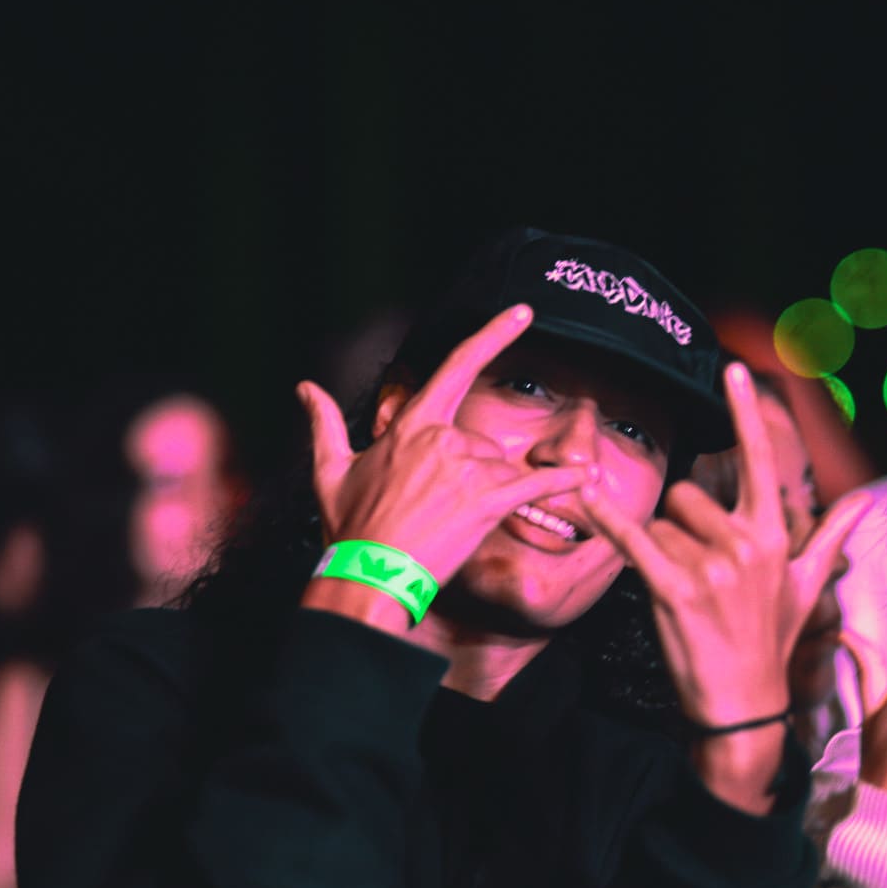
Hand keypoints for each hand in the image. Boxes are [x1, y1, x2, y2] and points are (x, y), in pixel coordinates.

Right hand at [297, 305, 592, 595]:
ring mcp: (470, 468)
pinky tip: (581, 478)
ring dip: (484, 493)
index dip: (494, 334)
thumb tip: (305, 388)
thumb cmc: (352, 527)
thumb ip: (325, 421)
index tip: (522, 314)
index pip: (457, 366)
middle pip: (479, 441)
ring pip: (498, 468)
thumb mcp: (331, 469)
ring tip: (448, 522)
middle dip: (467, 473)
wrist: (370, 574)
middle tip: (433, 509)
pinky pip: (537, 484)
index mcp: (412, 424)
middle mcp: (444, 438)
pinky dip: (561, 482)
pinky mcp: (490, 500)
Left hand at [586, 363, 869, 728]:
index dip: (745, 412)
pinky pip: (633, 539)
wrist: (743, 704)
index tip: (735, 369)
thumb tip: (865, 500)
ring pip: (660, 525)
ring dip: (659, 553)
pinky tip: (583, 493)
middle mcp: (746, 543)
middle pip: (688, 496)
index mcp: (775, 535)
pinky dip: (606, 518)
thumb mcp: (806, 584)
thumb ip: (831, 534)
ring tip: (683, 594)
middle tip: (699, 577)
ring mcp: (710, 567)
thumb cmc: (771, 640)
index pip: (760, 460)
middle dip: (681, 528)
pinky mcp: (674, 589)